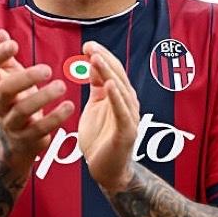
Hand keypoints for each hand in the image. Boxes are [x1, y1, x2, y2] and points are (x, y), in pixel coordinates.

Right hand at [0, 29, 74, 170]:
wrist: (16, 141)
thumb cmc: (15, 99)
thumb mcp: (9, 76)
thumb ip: (4, 56)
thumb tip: (0, 33)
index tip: (14, 44)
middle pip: (5, 90)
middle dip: (26, 78)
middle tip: (47, 69)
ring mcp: (12, 123)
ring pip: (23, 111)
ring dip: (43, 97)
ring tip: (62, 86)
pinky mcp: (27, 138)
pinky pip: (40, 129)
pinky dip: (55, 118)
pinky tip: (70, 106)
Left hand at [78, 41, 139, 191]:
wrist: (106, 171)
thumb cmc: (100, 138)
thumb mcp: (95, 106)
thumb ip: (96, 86)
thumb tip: (93, 62)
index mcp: (119, 96)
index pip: (113, 71)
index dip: (101, 57)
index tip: (87, 45)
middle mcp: (128, 103)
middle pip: (118, 76)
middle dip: (104, 60)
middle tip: (90, 47)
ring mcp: (129, 117)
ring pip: (120, 90)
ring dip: (108, 73)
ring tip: (96, 59)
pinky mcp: (126, 132)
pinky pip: (122, 112)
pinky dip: (117, 97)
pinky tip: (109, 85)